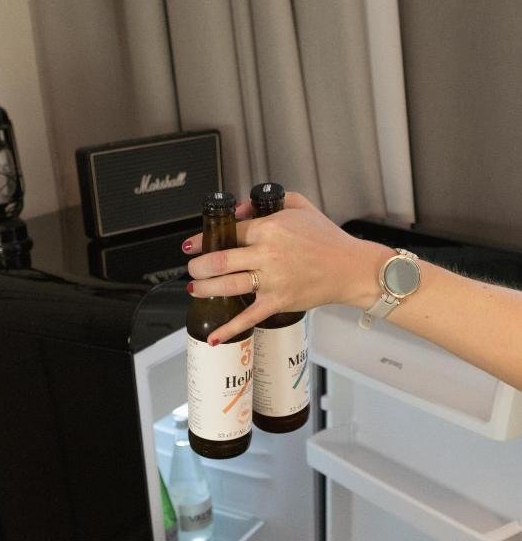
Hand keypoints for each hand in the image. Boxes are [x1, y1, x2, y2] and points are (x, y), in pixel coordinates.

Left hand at [182, 192, 390, 343]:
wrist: (350, 267)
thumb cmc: (326, 238)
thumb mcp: (298, 205)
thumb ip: (266, 202)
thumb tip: (240, 211)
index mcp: (269, 228)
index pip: (228, 233)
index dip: (204, 240)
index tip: (192, 246)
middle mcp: (266, 254)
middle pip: (220, 260)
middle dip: (198, 266)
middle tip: (191, 269)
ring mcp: (271, 280)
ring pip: (227, 285)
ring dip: (204, 288)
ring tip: (194, 289)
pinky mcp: (278, 302)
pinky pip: (249, 317)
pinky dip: (230, 329)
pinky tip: (214, 337)